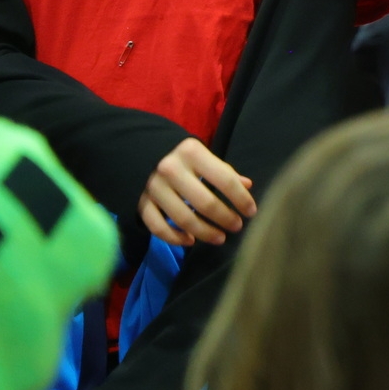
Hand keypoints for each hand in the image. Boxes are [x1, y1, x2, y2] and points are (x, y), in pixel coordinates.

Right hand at [139, 138, 253, 245]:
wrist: (138, 149)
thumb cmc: (180, 155)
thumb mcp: (202, 155)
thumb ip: (223, 170)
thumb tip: (248, 186)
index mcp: (192, 152)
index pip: (224, 179)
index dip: (240, 198)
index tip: (251, 212)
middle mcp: (171, 169)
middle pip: (204, 203)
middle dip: (224, 218)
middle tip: (237, 227)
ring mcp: (154, 187)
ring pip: (183, 218)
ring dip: (204, 232)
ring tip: (219, 238)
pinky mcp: (140, 202)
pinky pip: (158, 227)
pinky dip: (174, 238)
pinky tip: (190, 240)